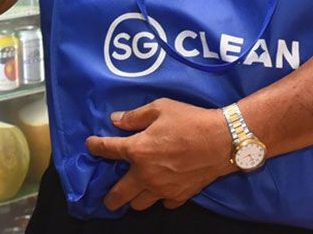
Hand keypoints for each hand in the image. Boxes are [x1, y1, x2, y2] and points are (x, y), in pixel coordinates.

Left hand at [85, 98, 235, 212]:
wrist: (222, 140)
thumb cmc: (190, 120)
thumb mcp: (160, 108)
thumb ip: (134, 116)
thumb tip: (115, 120)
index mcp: (138, 150)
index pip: (107, 150)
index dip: (95, 147)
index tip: (90, 145)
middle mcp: (146, 174)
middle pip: (119, 194)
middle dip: (110, 198)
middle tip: (107, 199)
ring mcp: (163, 188)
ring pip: (139, 204)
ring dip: (134, 198)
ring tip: (134, 193)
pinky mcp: (180, 195)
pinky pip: (164, 203)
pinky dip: (160, 198)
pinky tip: (162, 190)